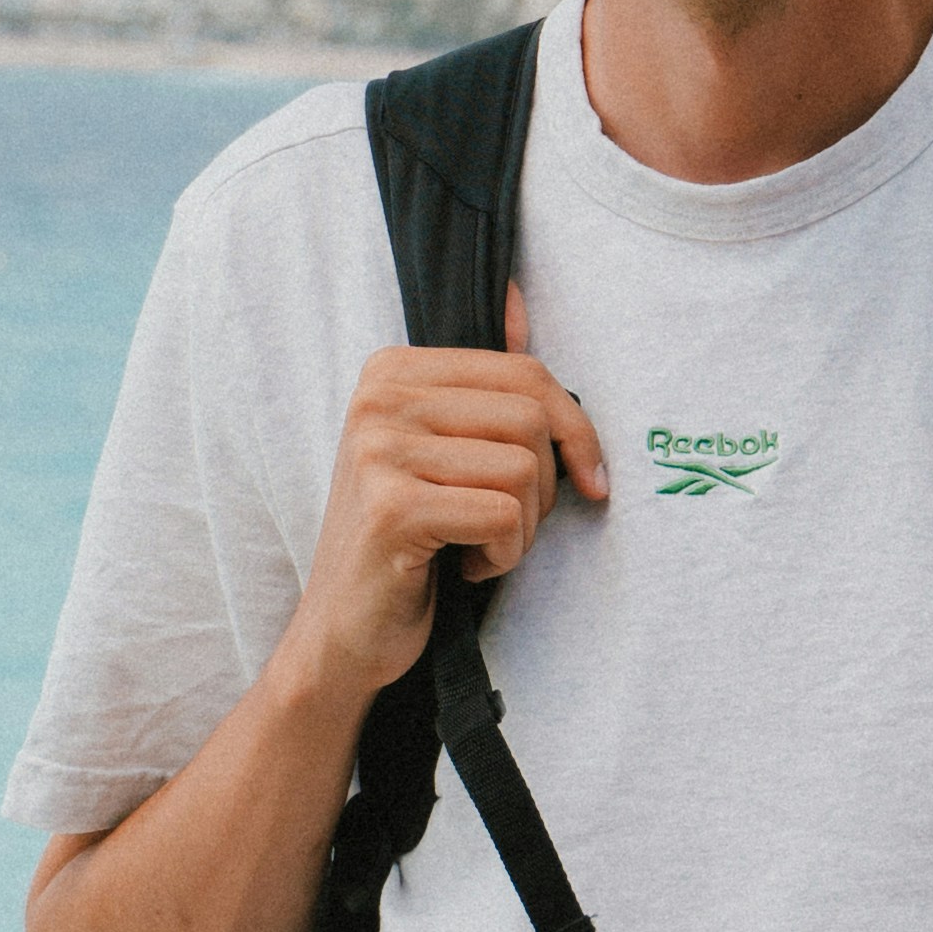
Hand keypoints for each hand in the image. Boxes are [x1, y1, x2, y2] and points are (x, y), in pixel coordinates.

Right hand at [296, 289, 607, 701]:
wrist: (343, 632)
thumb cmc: (408, 542)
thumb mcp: (443, 449)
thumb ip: (484, 383)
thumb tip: (518, 299)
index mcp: (392, 371)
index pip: (525, 373)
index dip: (576, 431)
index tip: (589, 479)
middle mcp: (378, 399)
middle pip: (532, 418)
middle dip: (546, 486)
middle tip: (509, 525)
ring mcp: (378, 450)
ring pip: (523, 469)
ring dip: (523, 528)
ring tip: (480, 546)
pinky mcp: (391, 507)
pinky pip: (502, 516)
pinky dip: (503, 555)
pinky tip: (464, 568)